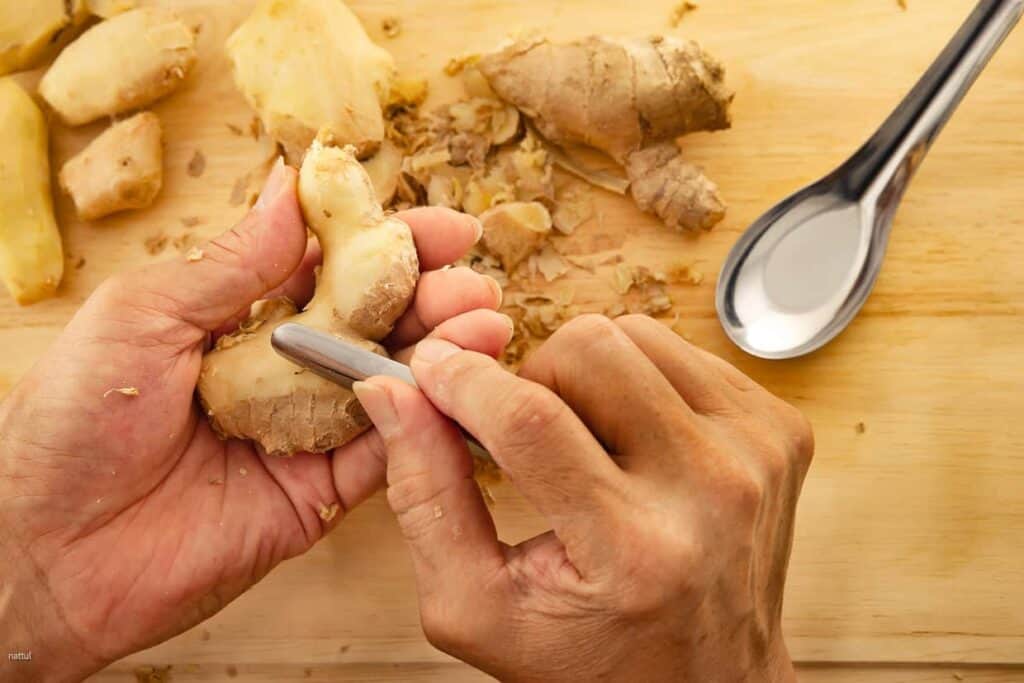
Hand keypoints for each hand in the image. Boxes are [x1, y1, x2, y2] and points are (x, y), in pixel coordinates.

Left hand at [0, 161, 510, 681]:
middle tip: (475, 284)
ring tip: (487, 325)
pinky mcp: (321, 493)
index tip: (444, 226)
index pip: (336, 266)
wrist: (46, 549)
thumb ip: (231, 263)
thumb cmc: (73, 418)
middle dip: (434, 298)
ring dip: (446, 354)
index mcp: (243, 315)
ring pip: (396, 385)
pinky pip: (386, 456)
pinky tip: (459, 391)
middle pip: (380, 323)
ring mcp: (309, 431)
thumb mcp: (144, 314)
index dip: (392, 243)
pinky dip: (425, 424)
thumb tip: (289, 186)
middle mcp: (286, 368)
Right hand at [355, 314, 813, 681]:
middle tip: (524, 429)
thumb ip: (425, 498)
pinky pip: (682, 350)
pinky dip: (639, 378)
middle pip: (589, 350)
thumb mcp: (478, 607)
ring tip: (583, 439)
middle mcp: (709, 492)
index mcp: (633, 551)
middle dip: (531, 376)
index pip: (530, 419)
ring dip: (586, 373)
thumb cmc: (593, 658)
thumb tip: (395, 394)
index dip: (465, 380)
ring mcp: (755, 454)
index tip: (434, 370)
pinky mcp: (778, 431)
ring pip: (635, 334)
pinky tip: (631, 436)